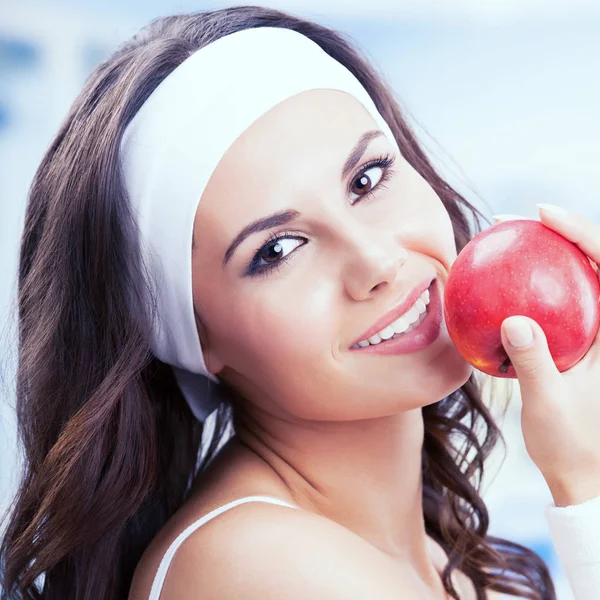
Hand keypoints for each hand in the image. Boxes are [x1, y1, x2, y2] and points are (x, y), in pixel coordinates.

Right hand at [494, 204, 599, 506]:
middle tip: (514, 220)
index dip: (582, 231)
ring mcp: (595, 334)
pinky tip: (500, 283)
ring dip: (545, 252)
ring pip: (576, 277)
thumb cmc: (572, 444)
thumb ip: (535, 365)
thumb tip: (512, 321)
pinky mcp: (578, 344)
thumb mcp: (550, 407)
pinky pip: (556, 300)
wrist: (585, 472)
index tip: (542, 215)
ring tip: (508, 238)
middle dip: (561, 230)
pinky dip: (532, 283)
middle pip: (593, 262)